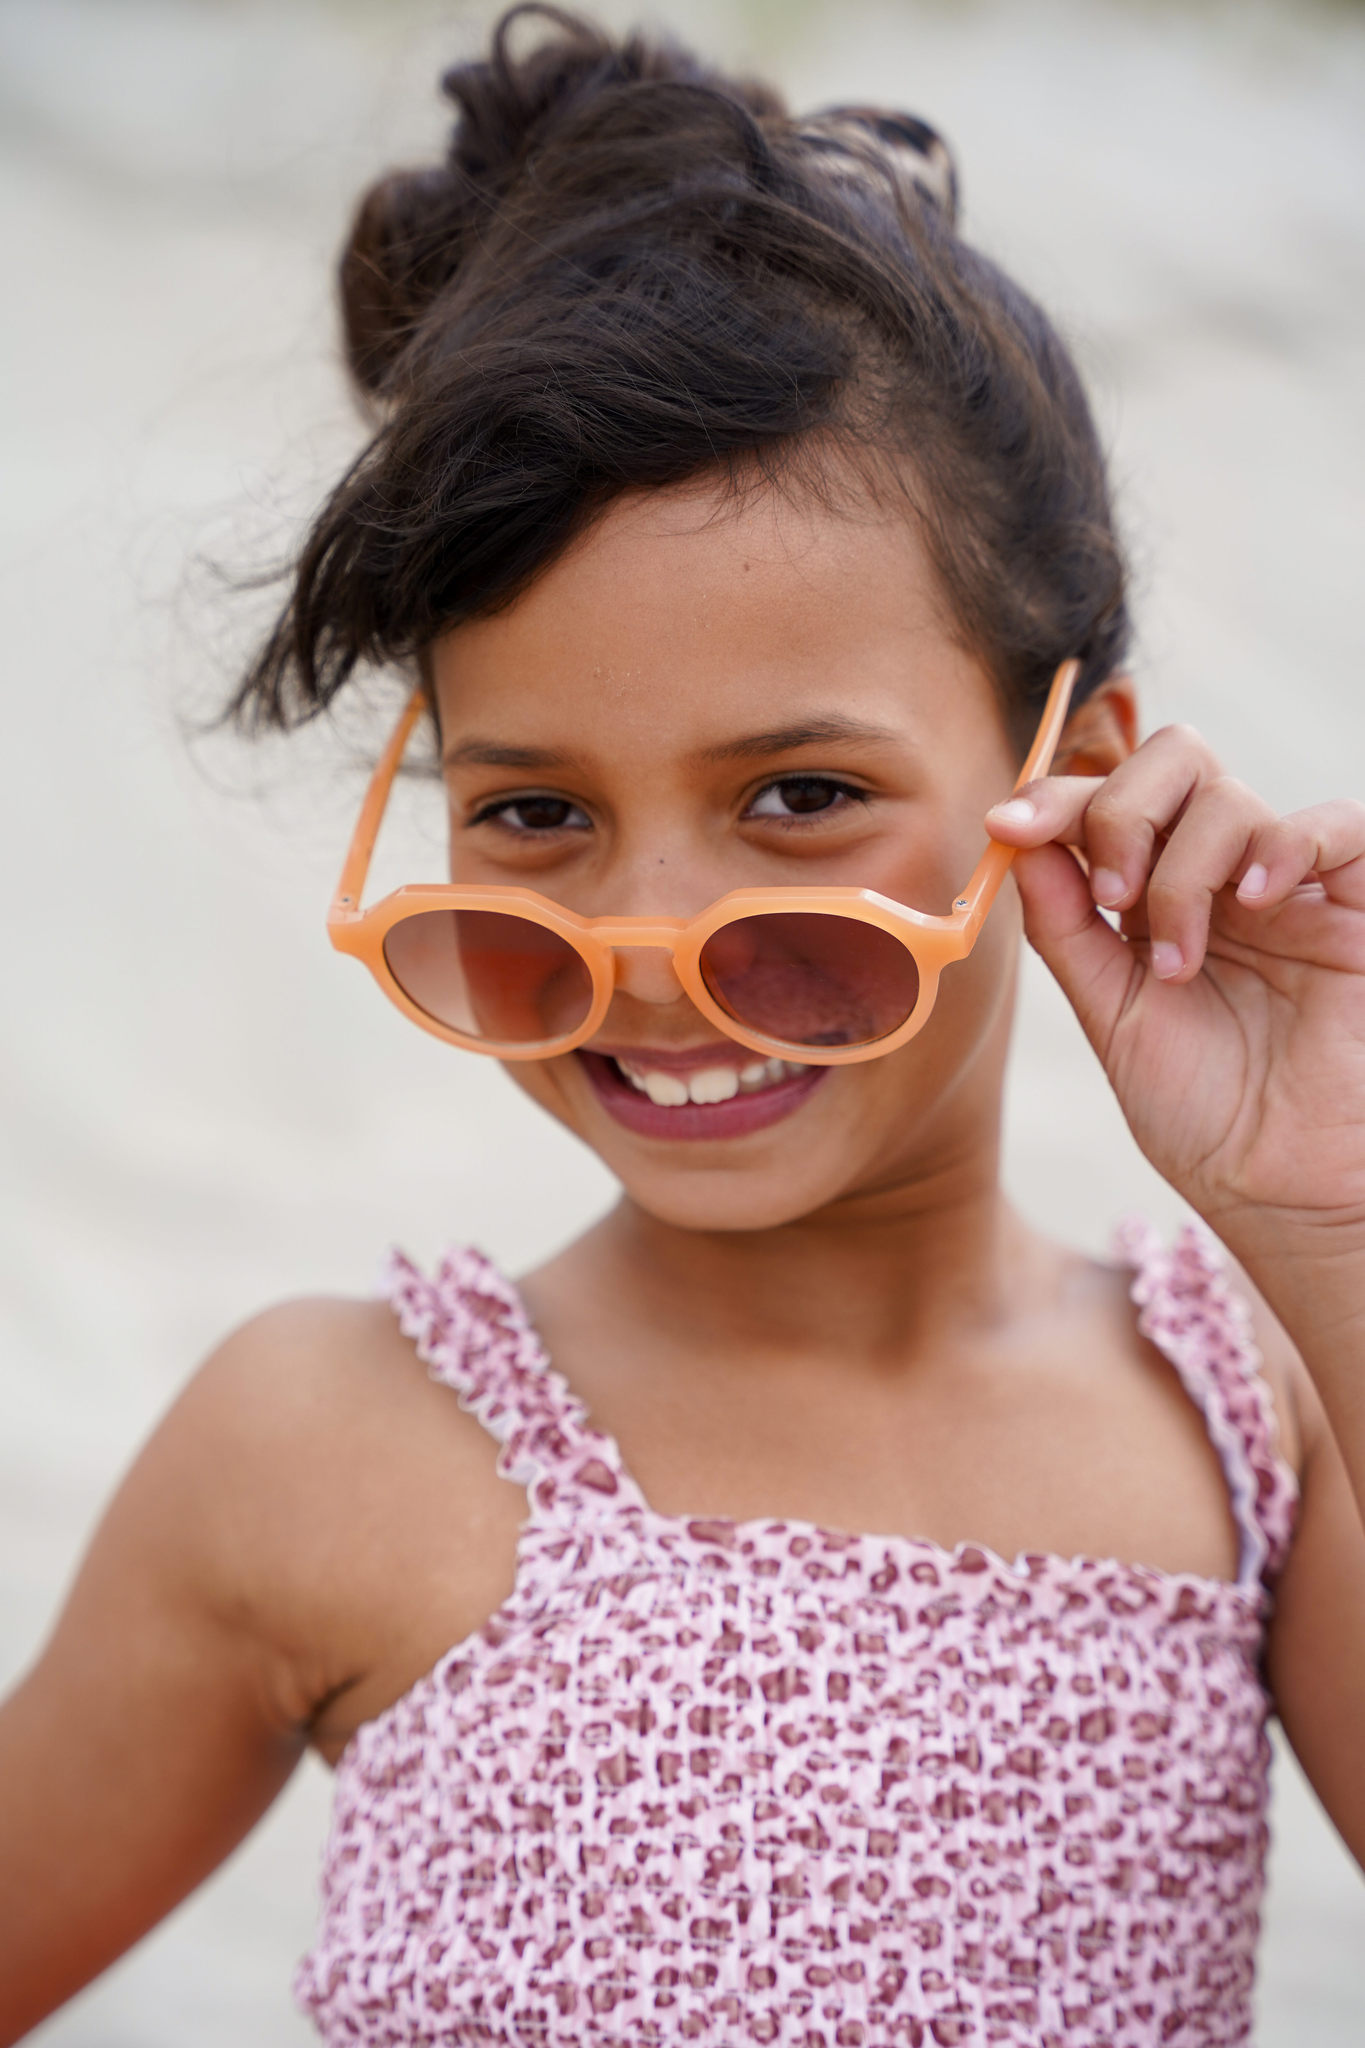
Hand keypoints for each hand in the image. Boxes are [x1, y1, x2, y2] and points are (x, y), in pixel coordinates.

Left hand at [986, 724, 1364, 1253]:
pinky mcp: (1356, 905)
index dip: (1056, 798)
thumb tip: (1019, 840)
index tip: (1008, 824)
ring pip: (1230, 797)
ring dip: (1186, 870)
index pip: (1106, 803)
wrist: (1280, 1187)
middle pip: (1173, 762)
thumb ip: (1068, 929)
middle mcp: (1218, 877)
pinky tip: (1253, 901)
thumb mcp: (1112, 1017)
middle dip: (1122, 808)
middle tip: (1114, 894)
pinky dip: (1284, 844)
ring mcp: (1286, 886)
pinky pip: (1335, 824)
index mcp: (1153, 897)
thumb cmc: (1202, 1115)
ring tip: (1182, 963)